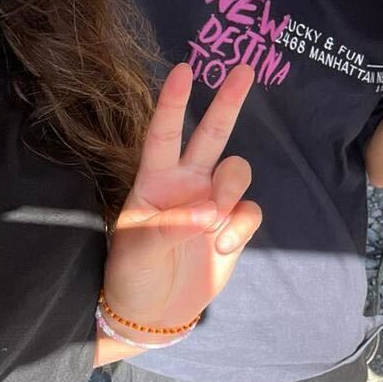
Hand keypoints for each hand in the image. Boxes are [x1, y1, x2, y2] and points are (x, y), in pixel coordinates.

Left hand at [101, 64, 261, 333]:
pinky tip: (222, 246)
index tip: (184, 69)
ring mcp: (213, 203)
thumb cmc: (133, 274)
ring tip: (214, 221)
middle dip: (228, 101)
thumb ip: (172, 226)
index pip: (163, 134)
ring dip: (229, 189)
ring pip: (236, 171)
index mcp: (154, 180)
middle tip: (244, 68)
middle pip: (212, 133)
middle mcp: (187, 183)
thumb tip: (210, 212)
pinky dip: (239, 226)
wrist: (153, 313)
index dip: (173, 102)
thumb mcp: (138, 250)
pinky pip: (250, 210)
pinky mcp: (233, 226)